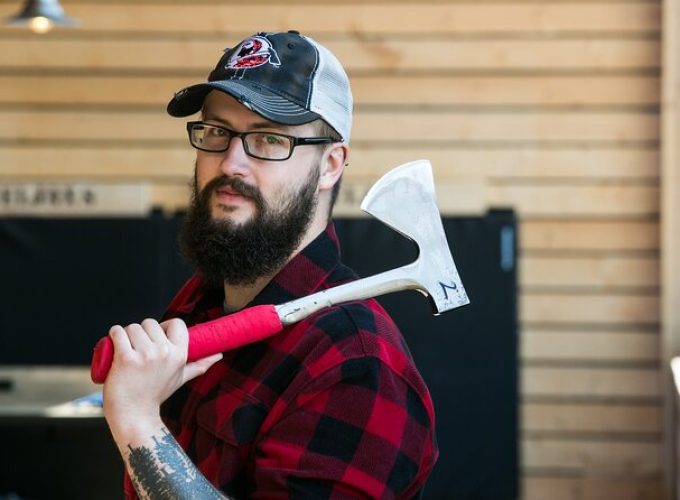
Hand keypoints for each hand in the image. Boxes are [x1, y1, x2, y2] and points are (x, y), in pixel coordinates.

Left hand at [102, 318, 221, 424]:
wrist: (134, 415)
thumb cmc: (156, 395)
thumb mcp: (181, 378)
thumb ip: (200, 365)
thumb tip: (219, 355)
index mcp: (179, 354)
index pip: (176, 323)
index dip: (164, 326)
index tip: (155, 337)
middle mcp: (164, 352)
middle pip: (150, 323)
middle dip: (141, 332)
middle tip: (137, 349)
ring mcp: (145, 355)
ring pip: (132, 327)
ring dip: (126, 335)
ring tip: (126, 352)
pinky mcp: (125, 358)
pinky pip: (118, 332)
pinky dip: (113, 335)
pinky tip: (114, 346)